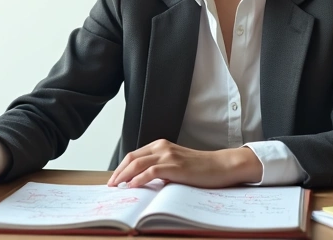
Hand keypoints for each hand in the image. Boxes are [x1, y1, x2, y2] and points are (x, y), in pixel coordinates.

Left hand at [106, 139, 261, 188]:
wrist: (221, 166)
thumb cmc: (200, 168)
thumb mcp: (176, 164)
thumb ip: (161, 168)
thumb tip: (143, 181)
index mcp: (161, 145)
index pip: (134, 155)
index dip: (121, 167)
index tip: (114, 179)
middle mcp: (162, 147)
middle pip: (132, 158)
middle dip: (118, 172)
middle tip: (111, 185)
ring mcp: (168, 155)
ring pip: (138, 163)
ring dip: (124, 176)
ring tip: (116, 187)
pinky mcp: (175, 165)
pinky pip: (151, 172)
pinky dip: (139, 179)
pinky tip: (133, 186)